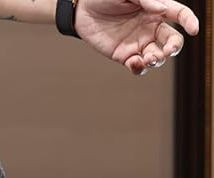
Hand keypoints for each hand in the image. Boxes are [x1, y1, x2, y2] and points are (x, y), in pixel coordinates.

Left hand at [74, 0, 198, 74]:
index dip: (189, 21)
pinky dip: (140, 68)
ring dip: (158, 60)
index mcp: (156, 9)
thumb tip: (161, 10)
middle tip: (168, 50)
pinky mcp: (125, 56)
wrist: (83, 10)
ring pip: (157, 56)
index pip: (179, 14)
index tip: (194, 29)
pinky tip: (135, 62)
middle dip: (174, 47)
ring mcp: (139, 43)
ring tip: (151, 58)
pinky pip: (137, 67)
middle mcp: (151, 27)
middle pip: (172, 40)